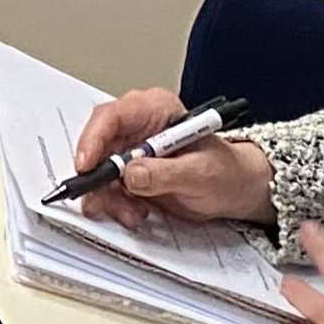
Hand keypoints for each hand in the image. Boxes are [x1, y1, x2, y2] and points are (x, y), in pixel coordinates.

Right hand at [68, 87, 273, 227]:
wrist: (236, 190)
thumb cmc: (227, 172)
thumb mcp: (203, 173)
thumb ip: (167, 173)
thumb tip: (131, 173)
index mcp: (156, 109)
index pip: (112, 116)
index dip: (93, 139)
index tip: (87, 166)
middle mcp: (137, 126)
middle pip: (97, 145)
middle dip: (99, 178)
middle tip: (106, 201)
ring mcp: (130, 150)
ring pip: (98, 171)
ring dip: (108, 197)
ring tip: (133, 213)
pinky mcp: (128, 173)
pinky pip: (106, 188)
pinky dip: (114, 204)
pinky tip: (135, 212)